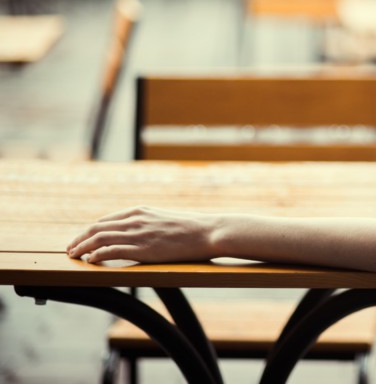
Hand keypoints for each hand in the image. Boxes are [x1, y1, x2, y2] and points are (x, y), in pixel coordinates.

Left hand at [66, 206, 216, 263]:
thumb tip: (143, 232)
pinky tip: (90, 261)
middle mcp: (135, 220)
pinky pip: (111, 251)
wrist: (208, 231)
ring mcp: (138, 234)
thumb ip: (149, 223)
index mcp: (140, 211)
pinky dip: (97, 255)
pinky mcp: (143, 249)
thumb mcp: (166, 219)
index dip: (90, 230)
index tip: (82, 239)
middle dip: (79, 239)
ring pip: (99, 239)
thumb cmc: (193, 228)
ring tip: (73, 256)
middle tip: (70, 249)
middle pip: (96, 228)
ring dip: (82, 248)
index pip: (106, 220)